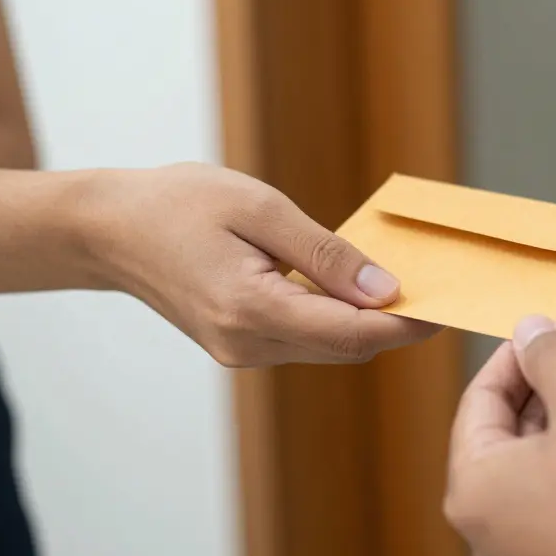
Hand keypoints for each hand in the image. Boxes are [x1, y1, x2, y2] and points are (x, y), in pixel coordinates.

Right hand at [80, 163, 437, 365]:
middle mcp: (247, 345)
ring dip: (366, 322)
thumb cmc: (178, 204)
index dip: (406, 323)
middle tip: (437, 289)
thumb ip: (325, 253)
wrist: (109, 229)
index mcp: (251, 311)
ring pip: (328, 348)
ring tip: (401, 283)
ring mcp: (240, 352)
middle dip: (394, 324)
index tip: (446, 306)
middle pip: (347, 347)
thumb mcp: (259, 208)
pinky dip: (334, 319)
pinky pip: (304, 340)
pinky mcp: (238, 346)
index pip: (352, 333)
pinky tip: (350, 288)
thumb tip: (384, 288)